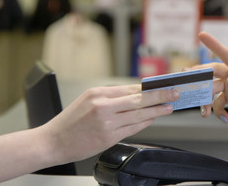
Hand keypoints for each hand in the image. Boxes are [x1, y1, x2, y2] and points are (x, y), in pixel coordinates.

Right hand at [41, 84, 178, 163]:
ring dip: (157, 110)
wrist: (53, 141)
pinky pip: (133, 128)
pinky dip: (145, 123)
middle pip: (139, 99)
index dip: (149, 87)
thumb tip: (135, 94)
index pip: (130, 88)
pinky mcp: (109, 137)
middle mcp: (103, 106)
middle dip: (160, 95)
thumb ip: (111, 97)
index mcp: (98, 93)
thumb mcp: (87, 100)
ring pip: (139, 114)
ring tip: (169, 106)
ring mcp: (107, 122)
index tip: (162, 84)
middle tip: (174, 93)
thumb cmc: (70, 122)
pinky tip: (153, 118)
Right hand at [195, 32, 227, 134]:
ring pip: (213, 90)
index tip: (201, 34)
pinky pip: (218, 103)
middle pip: (214, 72)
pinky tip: (225, 119)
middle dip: (201, 77)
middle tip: (188, 82)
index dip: (214, 45)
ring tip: (205, 113)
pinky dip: (218, 111)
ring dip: (207, 101)